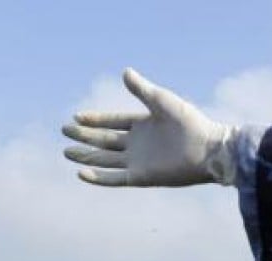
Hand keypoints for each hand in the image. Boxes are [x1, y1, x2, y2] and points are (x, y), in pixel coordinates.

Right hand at [63, 68, 238, 186]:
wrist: (207, 150)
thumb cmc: (189, 123)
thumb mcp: (162, 101)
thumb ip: (142, 89)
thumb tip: (125, 71)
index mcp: (143, 124)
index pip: (113, 122)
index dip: (95, 120)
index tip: (77, 117)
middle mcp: (138, 144)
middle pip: (105, 141)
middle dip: (85, 136)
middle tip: (64, 131)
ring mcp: (138, 161)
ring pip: (105, 159)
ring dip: (86, 156)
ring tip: (66, 152)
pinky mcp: (141, 177)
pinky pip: (115, 178)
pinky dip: (98, 177)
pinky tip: (81, 173)